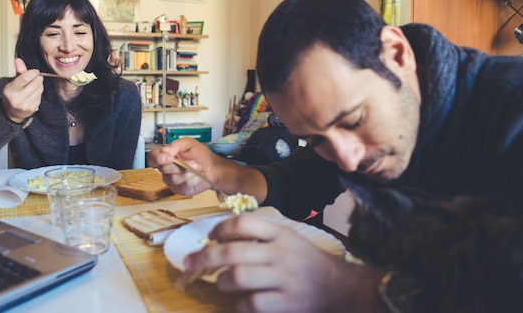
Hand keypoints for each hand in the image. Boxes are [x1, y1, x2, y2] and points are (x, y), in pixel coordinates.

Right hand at [1, 58, 43, 122]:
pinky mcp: (31, 109)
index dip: (32, 73)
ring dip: (40, 85)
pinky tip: (35, 93)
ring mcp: (24, 105)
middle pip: (34, 84)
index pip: (24, 78)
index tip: (35, 71)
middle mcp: (16, 99)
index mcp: (9, 91)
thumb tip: (18, 59)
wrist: (12, 112)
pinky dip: (39, 93)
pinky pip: (40, 97)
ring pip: (39, 90)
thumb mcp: (13, 82)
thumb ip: (18, 71)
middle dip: (38, 78)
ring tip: (36, 84)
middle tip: (38, 77)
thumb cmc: (13, 94)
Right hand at [148, 138, 217, 195]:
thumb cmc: (200, 155)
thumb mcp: (189, 143)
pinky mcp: (179, 190)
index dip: (159, 158)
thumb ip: (176, 144)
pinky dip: (193, 180)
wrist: (212, 167)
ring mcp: (171, 180)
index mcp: (166, 155)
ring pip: (173, 179)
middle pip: (164, 169)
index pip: (153, 156)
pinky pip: (182, 186)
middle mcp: (166, 168)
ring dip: (188, 173)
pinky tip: (198, 176)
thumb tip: (165, 150)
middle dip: (180, 166)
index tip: (170, 158)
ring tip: (198, 168)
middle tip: (194, 163)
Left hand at [184, 214, 386, 312]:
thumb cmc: (306, 261)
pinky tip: (238, 303)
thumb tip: (219, 237)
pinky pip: (252, 303)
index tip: (209, 236)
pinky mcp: (287, 303)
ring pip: (238, 277)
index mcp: (280, 233)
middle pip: (233, 252)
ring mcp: (284, 279)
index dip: (220, 228)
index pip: (243, 223)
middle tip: (188, 263)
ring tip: (220, 282)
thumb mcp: (288, 238)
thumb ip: (260, 235)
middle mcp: (281, 253)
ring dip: (221, 280)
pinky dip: (238, 305)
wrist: (339, 288)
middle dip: (204, 257)